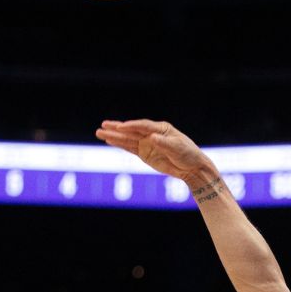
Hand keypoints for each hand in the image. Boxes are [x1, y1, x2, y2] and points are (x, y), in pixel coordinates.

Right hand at [96, 119, 211, 180]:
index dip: (131, 126)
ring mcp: (146, 143)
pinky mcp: (144, 153)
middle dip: (117, 128)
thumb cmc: (187, 154)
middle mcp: (151, 134)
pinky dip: (119, 144)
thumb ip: (163, 143)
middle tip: (103, 125)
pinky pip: (129, 148)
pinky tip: (109, 140)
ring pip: (127, 139)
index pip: (142, 126)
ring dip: (114, 136)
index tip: (120, 127)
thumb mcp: (177, 148)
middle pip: (131, 130)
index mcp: (160, 128)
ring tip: (99, 132)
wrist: (191, 167)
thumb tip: (151, 138)